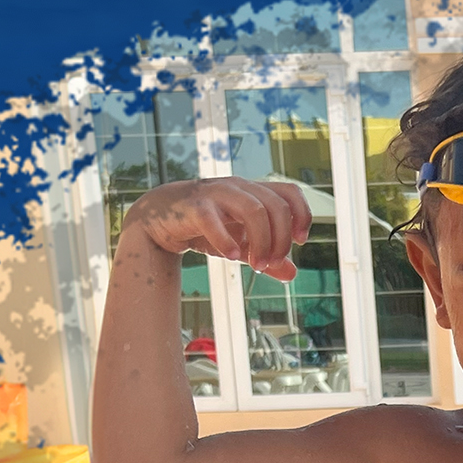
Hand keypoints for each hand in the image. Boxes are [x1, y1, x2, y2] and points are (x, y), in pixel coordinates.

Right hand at [124, 178, 311, 281]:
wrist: (160, 219)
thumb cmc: (206, 228)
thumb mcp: (240, 243)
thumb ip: (266, 256)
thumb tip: (292, 274)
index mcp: (253, 193)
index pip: (289, 192)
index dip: (302, 215)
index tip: (300, 242)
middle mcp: (239, 188)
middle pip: (276, 206)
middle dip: (280, 240)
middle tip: (270, 264)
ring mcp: (216, 194)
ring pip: (253, 210)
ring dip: (261, 242)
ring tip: (256, 266)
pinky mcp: (194, 207)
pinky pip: (214, 220)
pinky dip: (226, 240)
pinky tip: (232, 257)